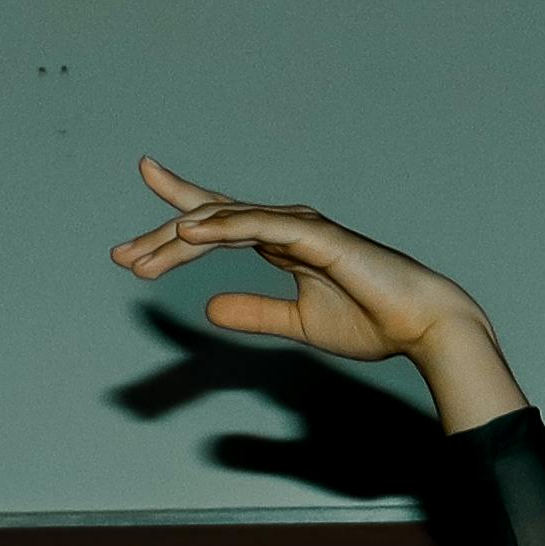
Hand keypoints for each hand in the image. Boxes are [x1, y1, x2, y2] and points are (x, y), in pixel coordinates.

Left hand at [111, 161, 523, 425]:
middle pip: (213, 220)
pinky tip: (194, 231)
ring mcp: (301, 227)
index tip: (133, 240)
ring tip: (146, 253)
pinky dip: (226, 225)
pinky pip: (262, 226)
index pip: (219, 227)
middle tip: (122, 256)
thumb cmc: (372, 321)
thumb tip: (210, 310)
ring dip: (186, 234)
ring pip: (230, 220)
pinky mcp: (317, 236)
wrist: (422, 325)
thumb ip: (255, 313)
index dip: (175, 225)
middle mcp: (287, 227)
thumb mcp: (298, 324)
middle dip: (164, 235)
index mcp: (282, 245)